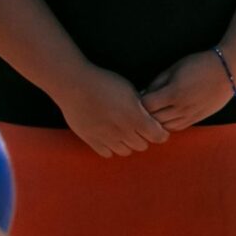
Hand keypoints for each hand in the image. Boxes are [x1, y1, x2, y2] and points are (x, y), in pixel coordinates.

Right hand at [54, 67, 168, 157]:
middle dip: (144, 138)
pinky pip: (107, 153)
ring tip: (124, 132)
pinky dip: (111, 147)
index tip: (158, 129)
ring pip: (125, 152)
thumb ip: (141, 106)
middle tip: (140, 128)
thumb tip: (150, 116)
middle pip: (142, 146)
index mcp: (135, 117)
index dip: (161, 133)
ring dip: (128, 144)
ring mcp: (106, 138)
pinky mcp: (91, 140)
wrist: (74, 85)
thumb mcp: (129, 89)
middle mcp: (122, 131)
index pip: (157, 136)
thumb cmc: (104, 82)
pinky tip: (110, 136)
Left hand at [141, 50, 235, 131]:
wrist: (227, 71)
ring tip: (156, 110)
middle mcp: (181, 108)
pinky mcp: (197, 119)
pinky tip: (168, 115)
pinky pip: (177, 128)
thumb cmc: (200, 64)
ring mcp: (190, 115)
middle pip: (154, 119)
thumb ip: (158, 82)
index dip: (141, 100)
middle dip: (147, 112)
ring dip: (157, 120)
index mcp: (174, 93)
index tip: (141, 95)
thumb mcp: (175, 68)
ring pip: (164, 127)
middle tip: (146, 104)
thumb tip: (144, 93)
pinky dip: (168, 124)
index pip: (147, 105)